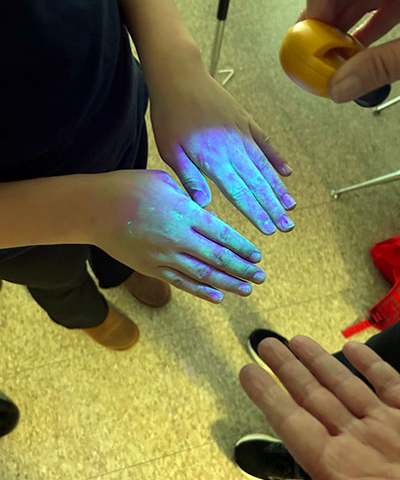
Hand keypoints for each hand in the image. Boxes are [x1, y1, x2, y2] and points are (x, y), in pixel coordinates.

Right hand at [89, 169, 265, 302]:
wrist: (93, 209)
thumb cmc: (128, 187)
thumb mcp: (163, 182)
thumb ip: (189, 199)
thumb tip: (206, 213)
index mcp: (184, 214)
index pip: (221, 234)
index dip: (241, 247)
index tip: (257, 256)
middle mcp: (177, 238)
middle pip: (217, 258)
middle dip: (242, 269)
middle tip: (260, 277)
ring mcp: (163, 256)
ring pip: (202, 274)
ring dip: (227, 284)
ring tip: (246, 290)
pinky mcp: (151, 268)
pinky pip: (180, 282)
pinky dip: (200, 290)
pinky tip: (216, 297)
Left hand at [149, 65, 295, 234]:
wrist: (178, 75)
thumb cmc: (169, 114)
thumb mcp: (171, 150)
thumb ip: (189, 178)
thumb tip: (203, 205)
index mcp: (214, 159)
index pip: (240, 193)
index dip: (256, 212)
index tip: (269, 229)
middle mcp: (233, 148)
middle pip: (258, 183)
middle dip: (274, 207)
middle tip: (288, 225)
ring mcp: (242, 133)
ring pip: (265, 166)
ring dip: (279, 188)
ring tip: (291, 205)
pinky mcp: (244, 120)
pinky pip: (265, 142)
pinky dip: (276, 158)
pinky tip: (287, 172)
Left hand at [240, 336, 399, 479]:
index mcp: (340, 472)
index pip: (291, 422)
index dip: (267, 394)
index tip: (246, 371)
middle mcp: (359, 446)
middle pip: (312, 397)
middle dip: (288, 369)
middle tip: (265, 343)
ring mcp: (387, 432)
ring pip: (346, 386)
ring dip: (321, 362)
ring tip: (296, 341)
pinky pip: (390, 387)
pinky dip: (372, 367)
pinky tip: (353, 348)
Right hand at [302, 0, 399, 101]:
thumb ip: (380, 64)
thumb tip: (342, 87)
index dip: (313, 6)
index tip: (306, 38)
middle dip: (327, 26)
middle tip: (319, 57)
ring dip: (345, 32)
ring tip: (338, 61)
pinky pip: (379, 4)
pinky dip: (367, 29)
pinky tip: (359, 52)